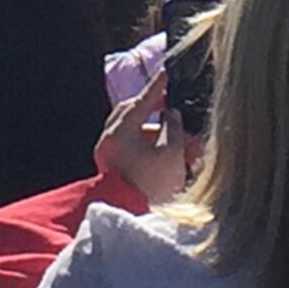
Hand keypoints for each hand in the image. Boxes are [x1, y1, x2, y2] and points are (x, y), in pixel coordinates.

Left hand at [96, 65, 195, 207]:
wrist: (128, 216)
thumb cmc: (150, 186)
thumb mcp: (171, 153)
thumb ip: (174, 127)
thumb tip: (171, 114)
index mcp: (120, 132)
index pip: (142, 100)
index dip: (157, 86)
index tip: (167, 72)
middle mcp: (109, 139)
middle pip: (133, 114)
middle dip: (155, 111)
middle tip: (172, 108)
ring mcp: (108, 153)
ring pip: (134, 131)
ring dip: (156, 132)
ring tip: (180, 142)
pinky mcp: (112, 166)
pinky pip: (131, 146)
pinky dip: (149, 146)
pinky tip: (168, 154)